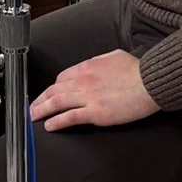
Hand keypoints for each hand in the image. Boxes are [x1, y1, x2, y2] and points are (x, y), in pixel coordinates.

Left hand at [30, 49, 159, 130]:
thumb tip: (94, 65)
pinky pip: (70, 117)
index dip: (54, 87)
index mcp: (87, 66)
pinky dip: (57, 121)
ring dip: (42, 110)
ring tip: (33, 116)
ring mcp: (88, 97)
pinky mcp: (95, 113)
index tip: (50, 93)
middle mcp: (83, 80)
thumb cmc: (137, 70)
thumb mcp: (114, 56)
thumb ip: (99, 61)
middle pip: (54, 90)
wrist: (150, 82)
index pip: (62, 77)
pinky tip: (49, 125)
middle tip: (32, 107)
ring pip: (57, 103)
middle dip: (40, 99)